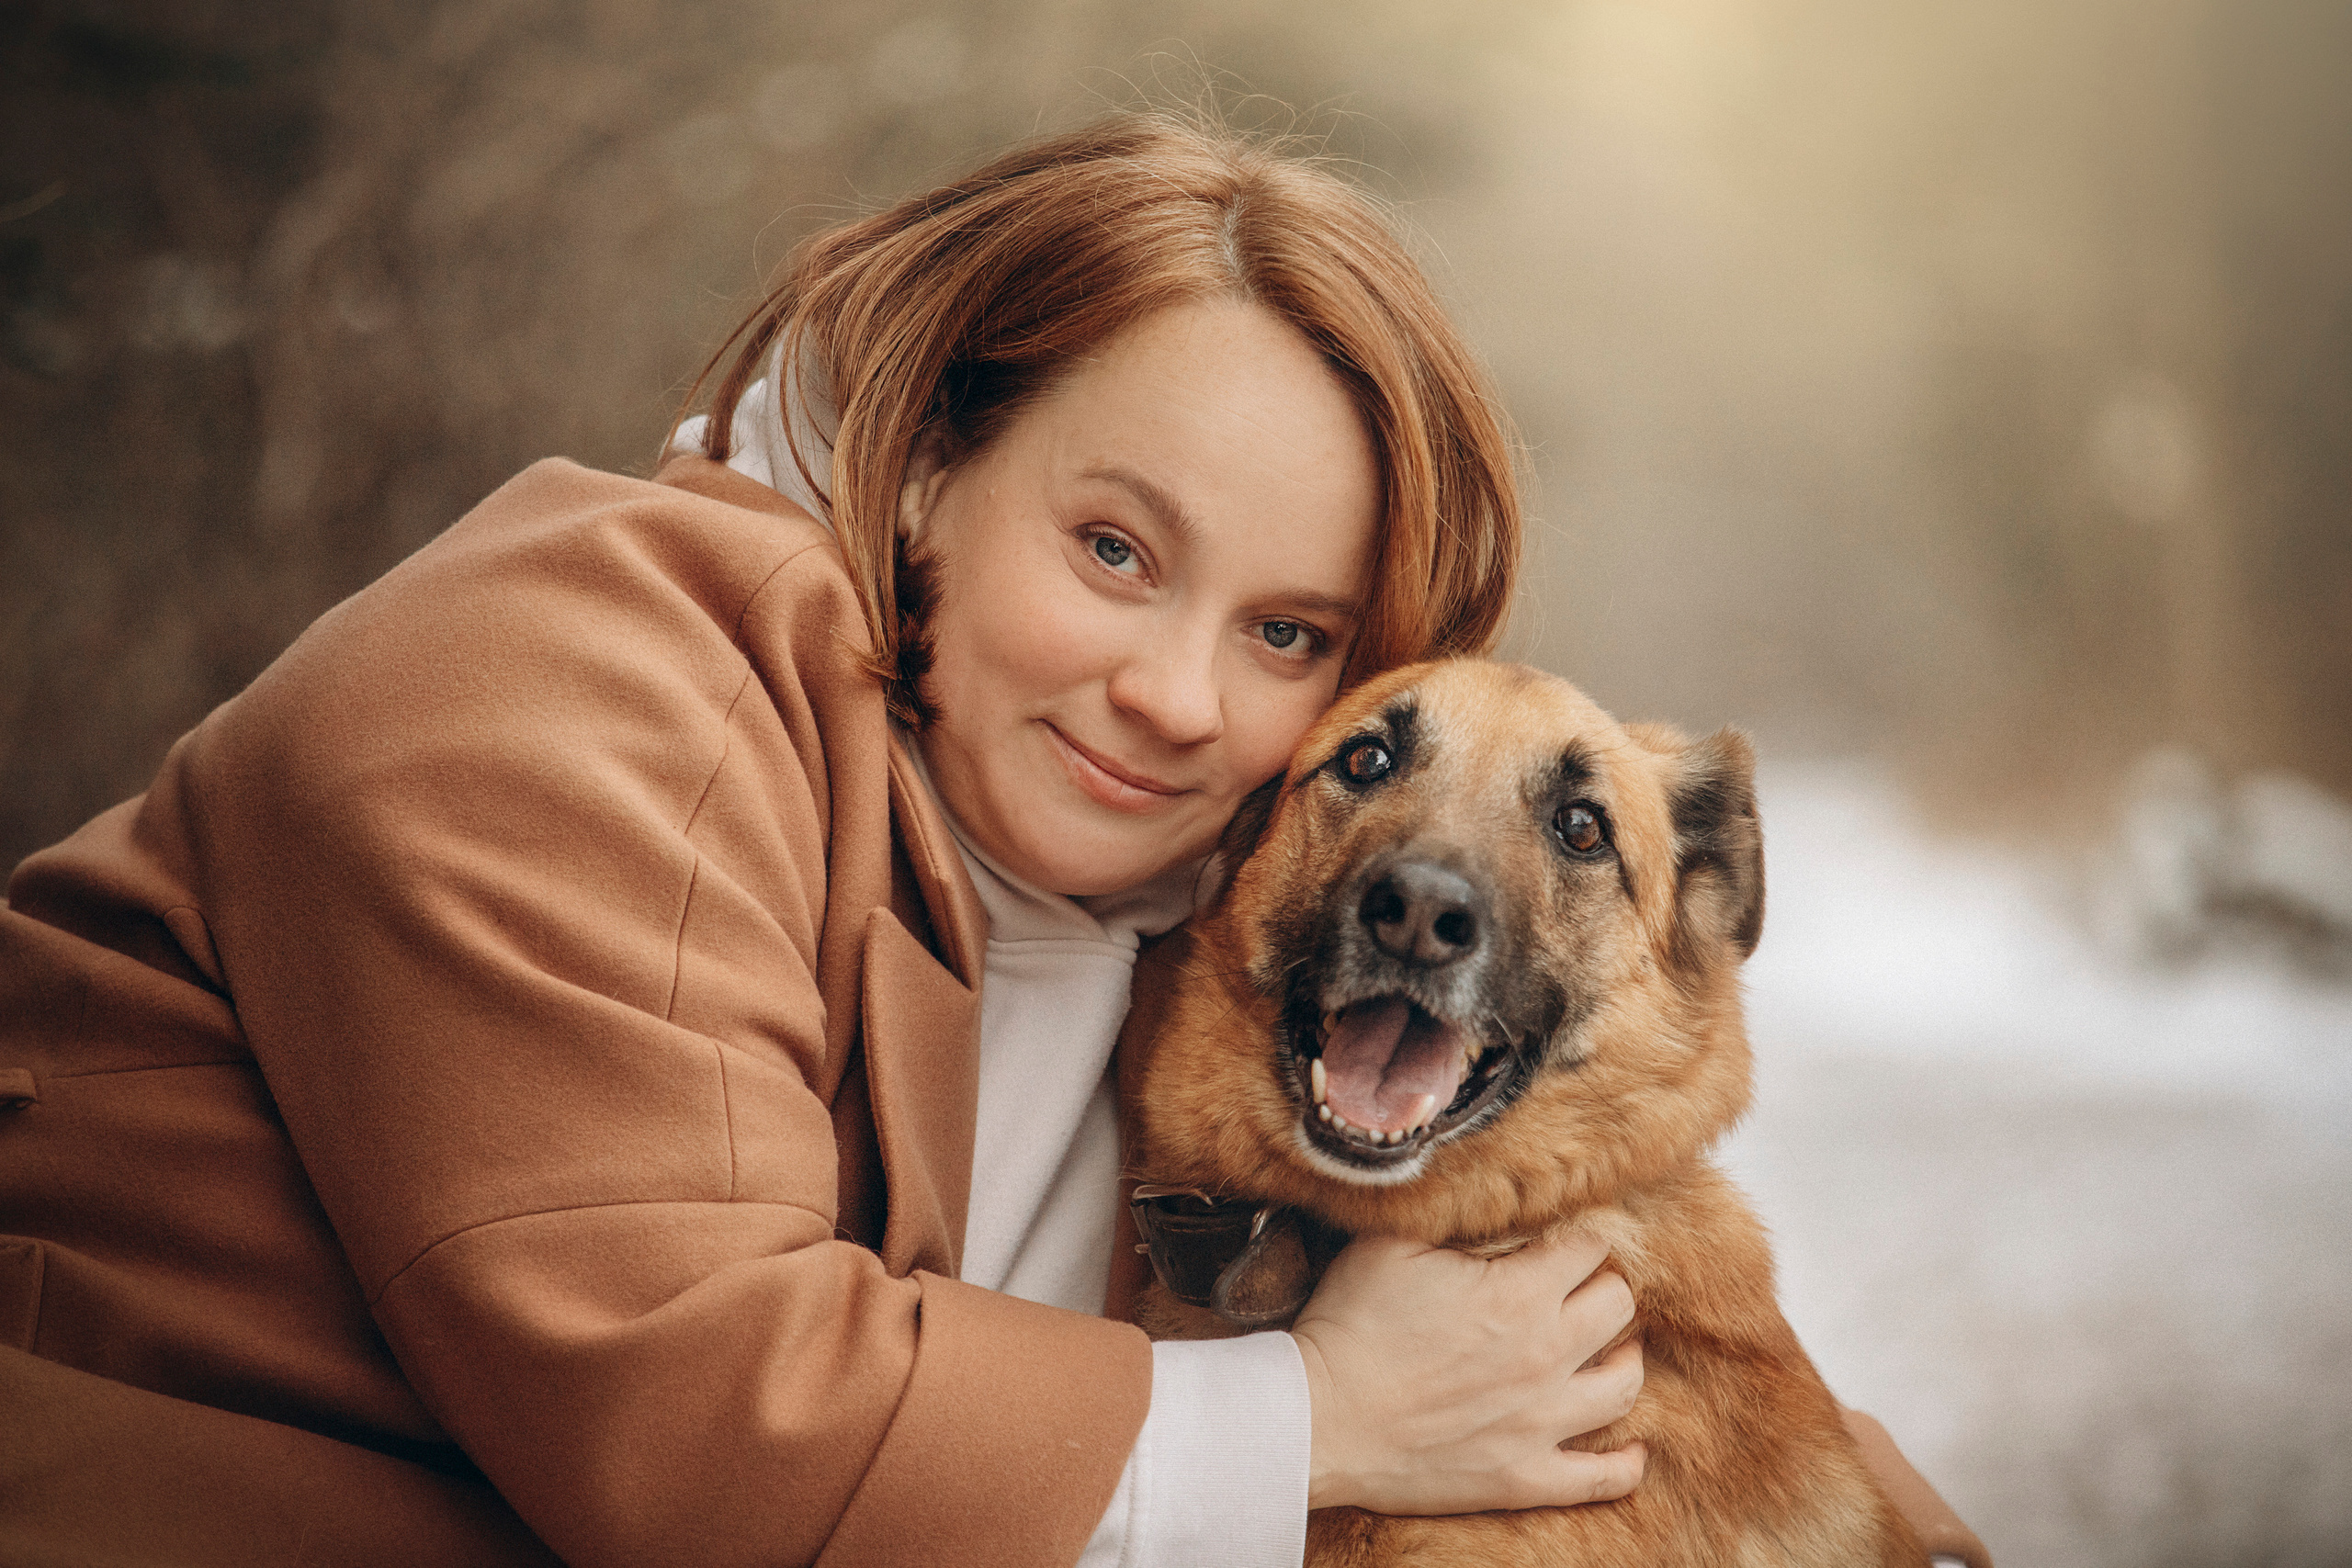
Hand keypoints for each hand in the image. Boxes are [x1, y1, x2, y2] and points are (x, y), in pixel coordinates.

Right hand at [1289, 1229, 1644, 1514]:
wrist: (1319, 1417)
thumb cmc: (1350, 1324)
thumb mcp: (1392, 1242)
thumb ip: (1451, 1213)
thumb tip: (1483, 1189)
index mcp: (1520, 1294)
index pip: (1588, 1247)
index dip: (1574, 1236)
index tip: (1558, 1240)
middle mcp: (1547, 1355)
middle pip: (1618, 1307)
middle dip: (1602, 1288)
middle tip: (1578, 1289)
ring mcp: (1542, 1423)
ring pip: (1625, 1385)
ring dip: (1624, 1360)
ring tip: (1610, 1350)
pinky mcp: (1525, 1476)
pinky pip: (1603, 1477)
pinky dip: (1626, 1462)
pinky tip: (1631, 1447)